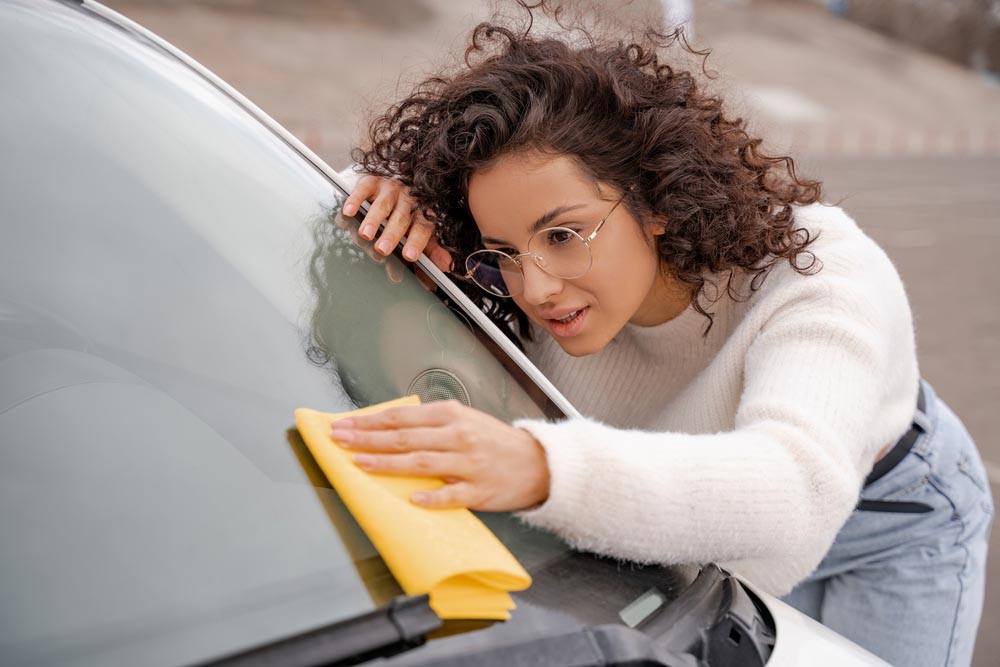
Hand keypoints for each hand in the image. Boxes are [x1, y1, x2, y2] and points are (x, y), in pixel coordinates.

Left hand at [329, 400, 550, 511]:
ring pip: (422, 462)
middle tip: (340, 441)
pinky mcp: (480, 490)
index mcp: (452, 415)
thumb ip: (431, 423)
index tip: (343, 425)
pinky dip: (432, 497)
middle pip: (405, 437)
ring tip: (361, 465)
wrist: (538, 463)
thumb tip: (388, 428)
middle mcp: (459, 436)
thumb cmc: (495, 442)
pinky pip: (452, 495)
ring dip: (388, 464)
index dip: (369, 421)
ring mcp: (469, 464)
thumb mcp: (465, 420)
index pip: (402, 417)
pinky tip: (413, 499)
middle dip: (368, 439)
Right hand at [342, 175, 451, 272]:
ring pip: (382, 205)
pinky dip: (356, 200)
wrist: (398, 186)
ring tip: (365, 234)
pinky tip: (349, 212)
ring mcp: (390, 189)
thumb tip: (447, 266)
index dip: (416, 242)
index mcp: (422, 213)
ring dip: (373, 220)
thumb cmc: (409, 216)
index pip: (421, 228)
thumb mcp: (422, 232)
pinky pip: (364, 189)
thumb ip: (433, 250)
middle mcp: (408, 200)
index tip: (409, 256)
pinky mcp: (372, 181)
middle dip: (392, 234)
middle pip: (401, 218)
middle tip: (383, 249)